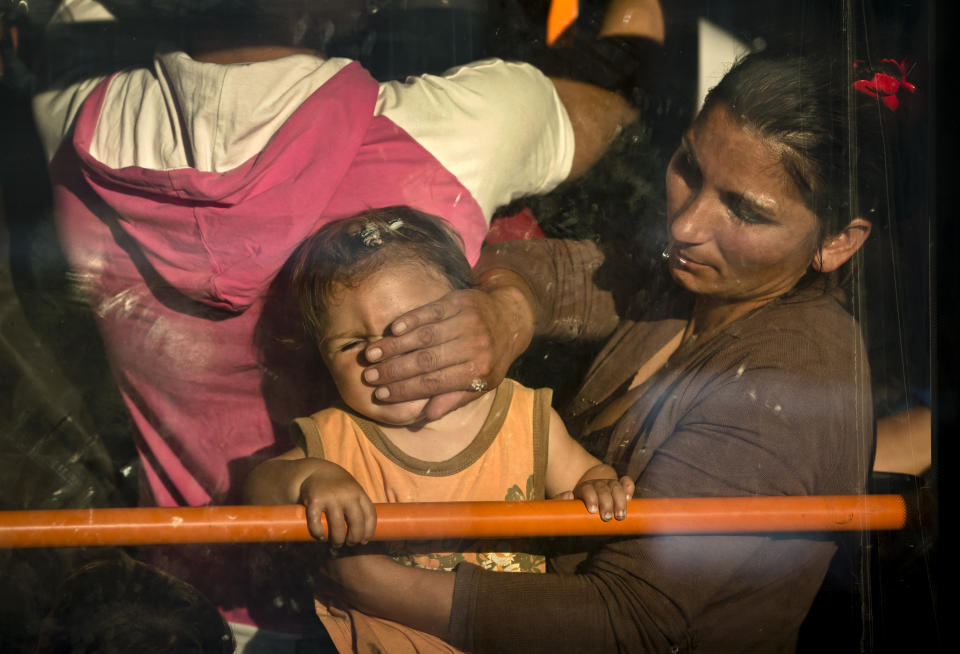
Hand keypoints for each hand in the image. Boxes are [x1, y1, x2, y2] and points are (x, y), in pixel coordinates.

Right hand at [299, 462, 376, 546]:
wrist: (314, 470)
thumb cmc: (337, 486)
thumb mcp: (352, 490)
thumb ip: (358, 506)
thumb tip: (364, 533)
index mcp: (359, 493)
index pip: (370, 515)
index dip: (369, 531)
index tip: (364, 541)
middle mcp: (347, 494)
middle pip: (356, 523)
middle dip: (354, 538)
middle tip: (349, 544)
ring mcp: (330, 497)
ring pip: (338, 527)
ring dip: (337, 540)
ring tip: (336, 544)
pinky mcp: (314, 501)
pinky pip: (316, 523)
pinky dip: (318, 533)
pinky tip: (321, 537)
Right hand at [361, 281, 533, 420]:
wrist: (511, 318)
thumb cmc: (491, 357)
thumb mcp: (481, 383)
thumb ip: (454, 398)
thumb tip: (427, 415)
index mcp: (478, 370)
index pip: (435, 383)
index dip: (406, 390)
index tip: (380, 395)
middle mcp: (475, 345)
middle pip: (426, 360)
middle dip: (394, 370)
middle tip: (369, 376)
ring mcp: (468, 321)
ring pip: (425, 336)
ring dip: (395, 346)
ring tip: (371, 354)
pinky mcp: (460, 301)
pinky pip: (431, 311)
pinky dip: (411, 320)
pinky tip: (393, 329)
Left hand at [559, 476, 634, 521]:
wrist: (589, 502)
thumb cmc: (577, 509)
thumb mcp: (566, 506)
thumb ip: (560, 502)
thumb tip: (569, 495)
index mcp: (584, 489)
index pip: (587, 489)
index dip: (591, 498)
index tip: (592, 510)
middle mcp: (597, 484)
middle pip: (603, 489)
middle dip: (606, 502)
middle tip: (607, 517)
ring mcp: (610, 484)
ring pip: (616, 487)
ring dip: (620, 500)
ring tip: (620, 515)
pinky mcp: (620, 488)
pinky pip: (626, 483)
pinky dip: (629, 487)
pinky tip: (629, 497)